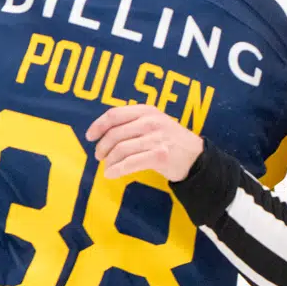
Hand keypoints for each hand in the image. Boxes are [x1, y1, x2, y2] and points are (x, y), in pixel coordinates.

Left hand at [86, 104, 204, 181]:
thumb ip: (133, 122)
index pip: (114, 114)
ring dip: (109, 161)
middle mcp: (150, 121)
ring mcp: (156, 138)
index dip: (98, 125)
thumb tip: (104, 132)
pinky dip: (116, 170)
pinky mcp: (159, 156)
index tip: (90, 136)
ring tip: (107, 168)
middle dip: (102, 147)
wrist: (196, 157)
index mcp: (147, 111)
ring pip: (120, 150)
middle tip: (99, 156)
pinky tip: (111, 174)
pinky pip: (130, 163)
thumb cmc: (171, 141)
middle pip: (114, 134)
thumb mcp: (155, 122)